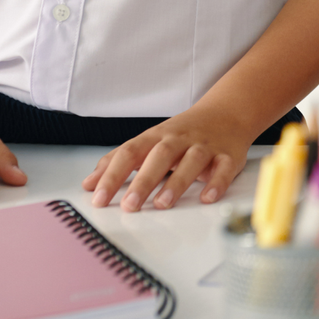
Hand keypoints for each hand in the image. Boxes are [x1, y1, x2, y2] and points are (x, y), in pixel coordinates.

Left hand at [84, 105, 257, 210]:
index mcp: (156, 136)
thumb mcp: (148, 141)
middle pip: (160, 156)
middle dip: (143, 181)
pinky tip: (207, 197)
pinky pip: (224, 168)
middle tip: (129, 205)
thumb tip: (89, 184)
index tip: (99, 198)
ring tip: (162, 204)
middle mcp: (179, 139)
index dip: (113, 175)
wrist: (227, 113)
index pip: (130, 153)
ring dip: (177, 182)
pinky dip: (217, 183)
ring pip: (192, 161)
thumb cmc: (182, 133)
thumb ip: (118, 161)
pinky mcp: (228, 156)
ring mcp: (205, 147)